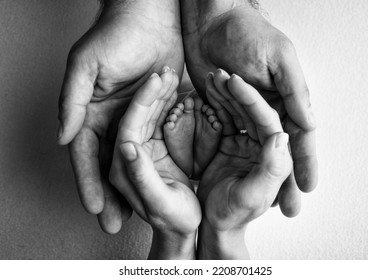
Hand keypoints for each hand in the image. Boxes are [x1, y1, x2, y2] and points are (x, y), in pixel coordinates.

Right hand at [57, 0, 183, 232]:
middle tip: (114, 225)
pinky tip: (163, 184)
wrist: (152, 17)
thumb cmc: (116, 36)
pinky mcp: (157, 114)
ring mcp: (135, 120)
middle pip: (109, 166)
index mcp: (90, 113)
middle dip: (110, 195)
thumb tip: (62, 138)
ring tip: (138, 215)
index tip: (94, 209)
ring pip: (132, 161)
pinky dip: (156, 166)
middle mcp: (111, 121)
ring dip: (133, 188)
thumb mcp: (87, 66)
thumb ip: (73, 102)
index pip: (87, 156)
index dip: (88, 183)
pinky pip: (156, 145)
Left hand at [110, 70, 200, 258]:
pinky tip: (177, 89)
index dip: (141, 102)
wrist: (186, 225)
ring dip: (159, 94)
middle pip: (135, 116)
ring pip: (147, 114)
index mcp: (121, 169)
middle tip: (166, 70)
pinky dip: (168, 104)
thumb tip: (127, 148)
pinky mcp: (154, 146)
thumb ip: (141, 177)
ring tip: (173, 73)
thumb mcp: (161, 203)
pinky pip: (159, 120)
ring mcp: (140, 148)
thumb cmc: (174, 220)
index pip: (127, 128)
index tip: (155, 80)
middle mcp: (126, 156)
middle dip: (150, 92)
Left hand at [181, 3, 316, 216]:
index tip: (307, 189)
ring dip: (262, 173)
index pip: (299, 137)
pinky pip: (231, 138)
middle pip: (279, 151)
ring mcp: (245, 112)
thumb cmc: (248, 34)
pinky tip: (236, 175)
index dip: (305, 164)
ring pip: (256, 150)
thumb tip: (310, 125)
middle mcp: (269, 109)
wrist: (211, 24)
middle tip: (288, 209)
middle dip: (285, 180)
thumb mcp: (278, 59)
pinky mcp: (223, 110)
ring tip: (264, 202)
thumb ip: (295, 92)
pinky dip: (235, 157)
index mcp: (287, 98)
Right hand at [197, 73, 291, 258]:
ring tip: (212, 76)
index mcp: (275, 156)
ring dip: (226, 94)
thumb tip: (283, 136)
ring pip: (238, 111)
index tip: (236, 81)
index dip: (252, 99)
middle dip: (237, 91)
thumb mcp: (252, 196)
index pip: (268, 121)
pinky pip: (224, 119)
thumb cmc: (233, 214)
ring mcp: (246, 142)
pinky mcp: (229, 142)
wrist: (211, 221)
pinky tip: (206, 90)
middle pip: (252, 111)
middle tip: (220, 73)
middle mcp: (264, 145)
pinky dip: (215, 104)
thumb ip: (271, 169)